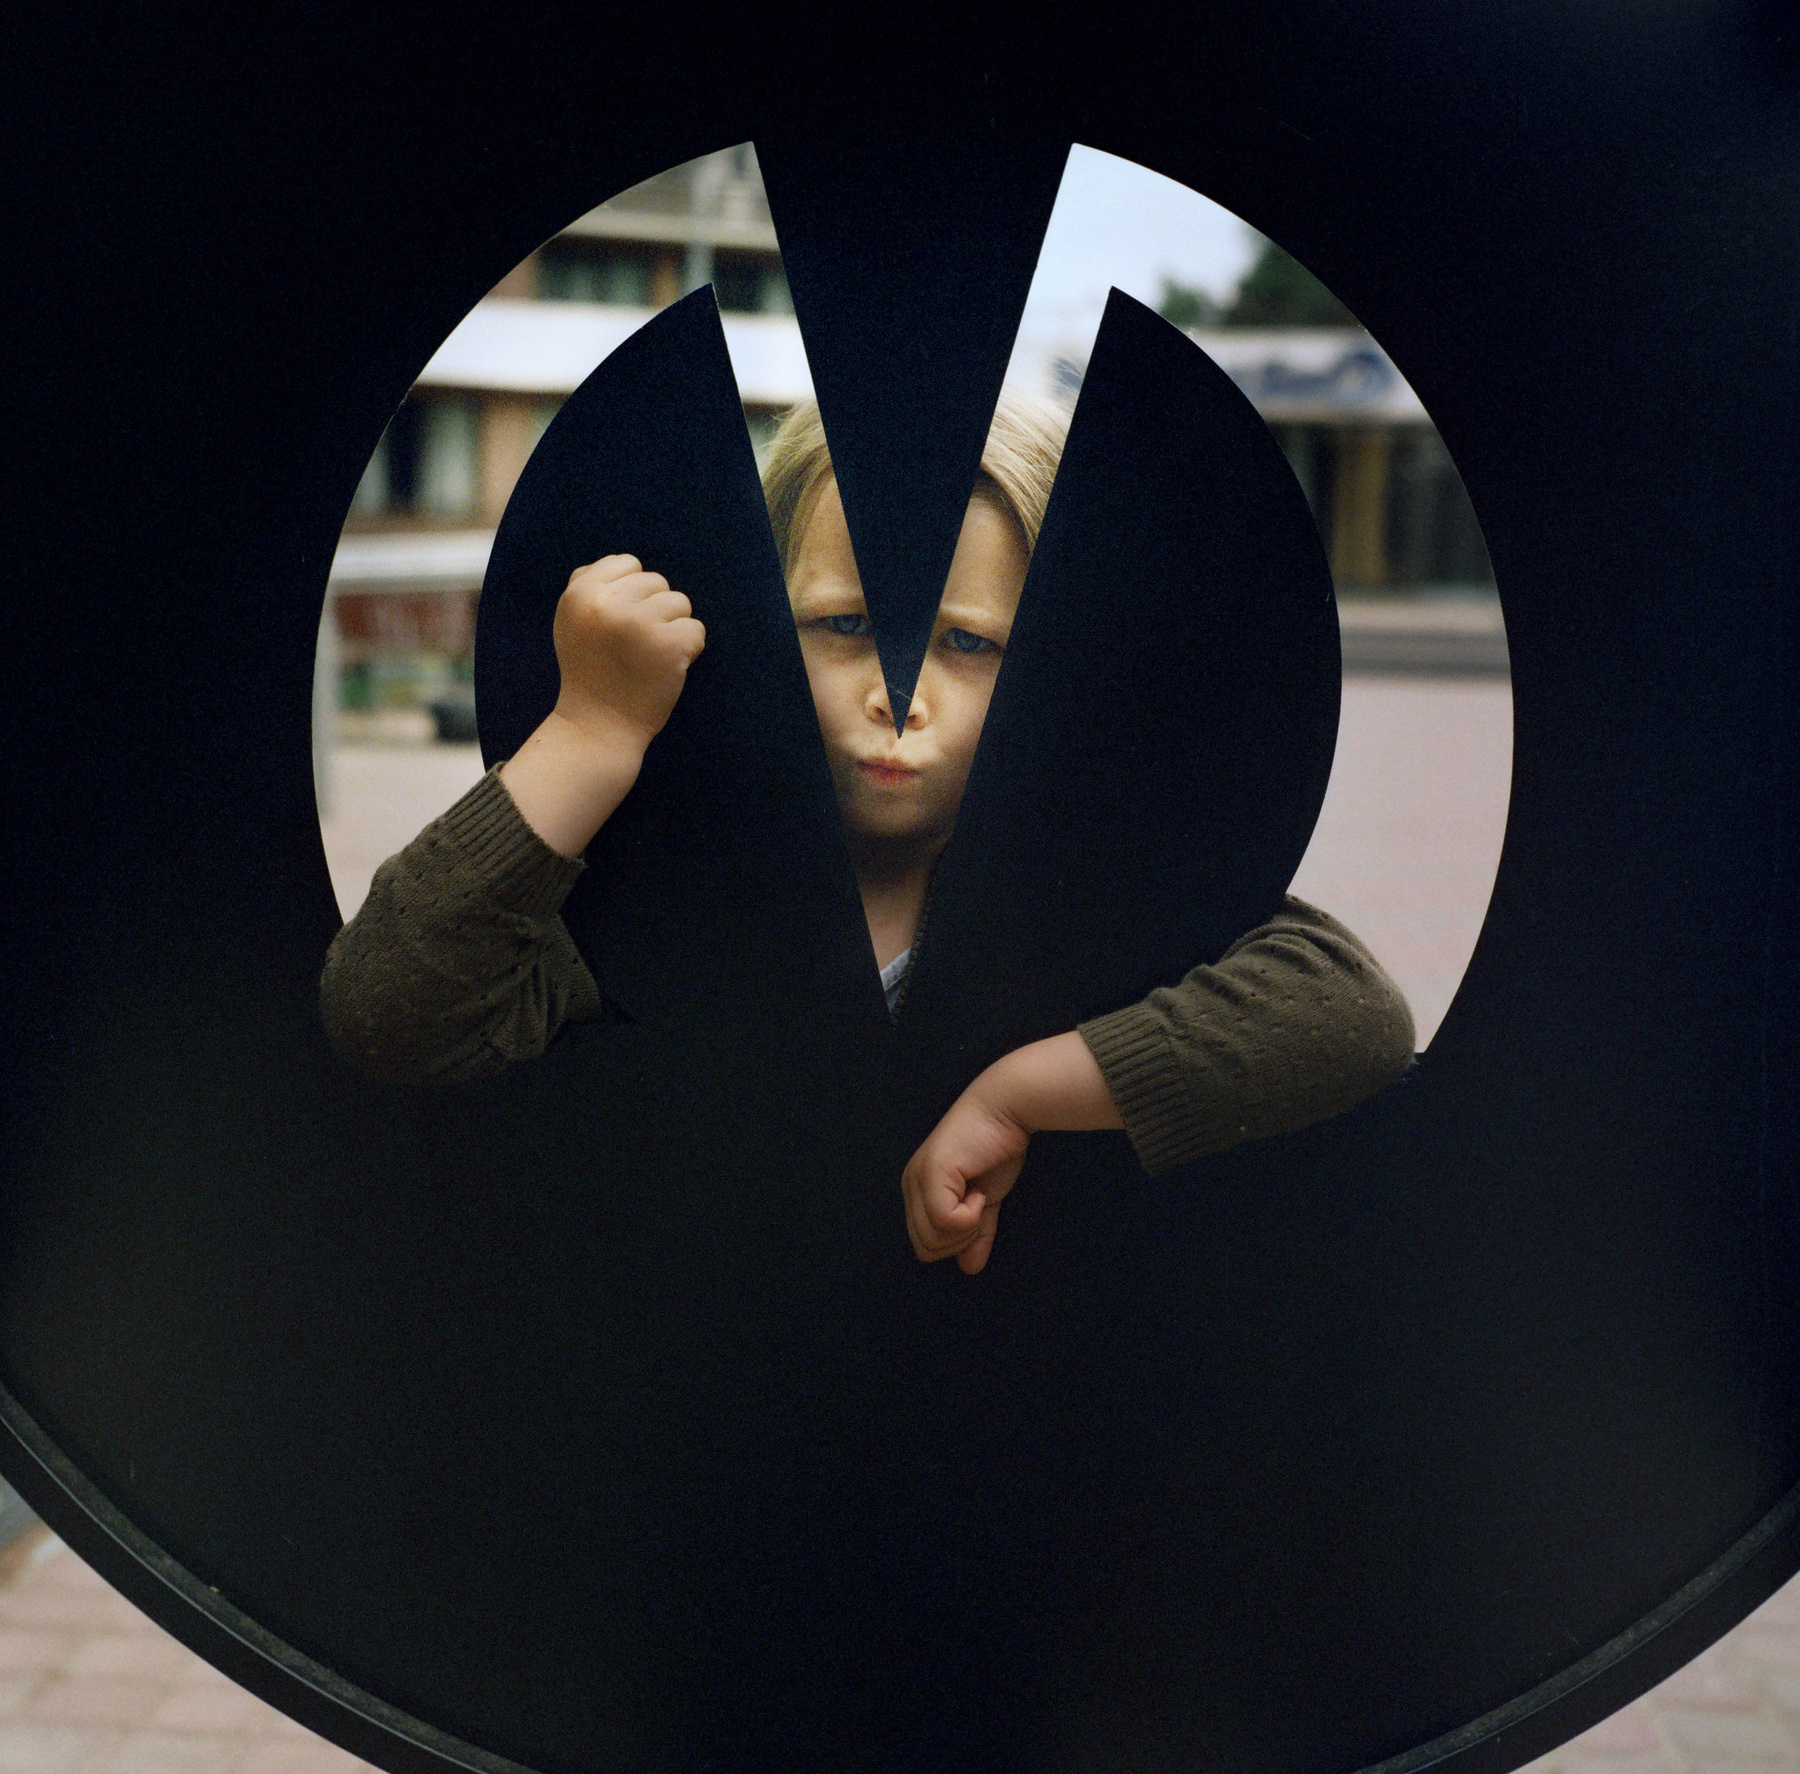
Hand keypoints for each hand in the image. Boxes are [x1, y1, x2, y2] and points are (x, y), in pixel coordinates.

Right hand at [551, 554, 705, 748]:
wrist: (598, 727)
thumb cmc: (591, 671)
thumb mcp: (572, 620)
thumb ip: (592, 586)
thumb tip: (629, 564)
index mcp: (580, 593)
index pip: (628, 563)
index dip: (632, 593)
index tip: (621, 623)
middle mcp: (607, 603)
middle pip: (657, 581)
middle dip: (654, 610)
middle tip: (634, 645)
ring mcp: (639, 623)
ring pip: (681, 602)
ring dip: (673, 628)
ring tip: (649, 655)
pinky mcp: (668, 646)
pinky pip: (696, 630)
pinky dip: (689, 650)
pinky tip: (666, 668)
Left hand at [901, 1031, 1123, 1275]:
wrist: (1007, 1108)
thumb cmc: (996, 1148)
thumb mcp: (986, 1200)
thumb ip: (976, 1233)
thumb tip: (970, 1269)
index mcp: (918, 1192)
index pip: (925, 1247)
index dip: (957, 1242)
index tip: (978, 1210)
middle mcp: (910, 1186)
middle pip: (927, 1250)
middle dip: (961, 1239)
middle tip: (979, 1205)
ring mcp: (918, 1179)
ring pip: (934, 1240)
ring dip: (967, 1226)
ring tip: (978, 1193)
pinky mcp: (932, 1174)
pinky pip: (945, 1222)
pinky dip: (971, 1215)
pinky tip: (979, 1189)